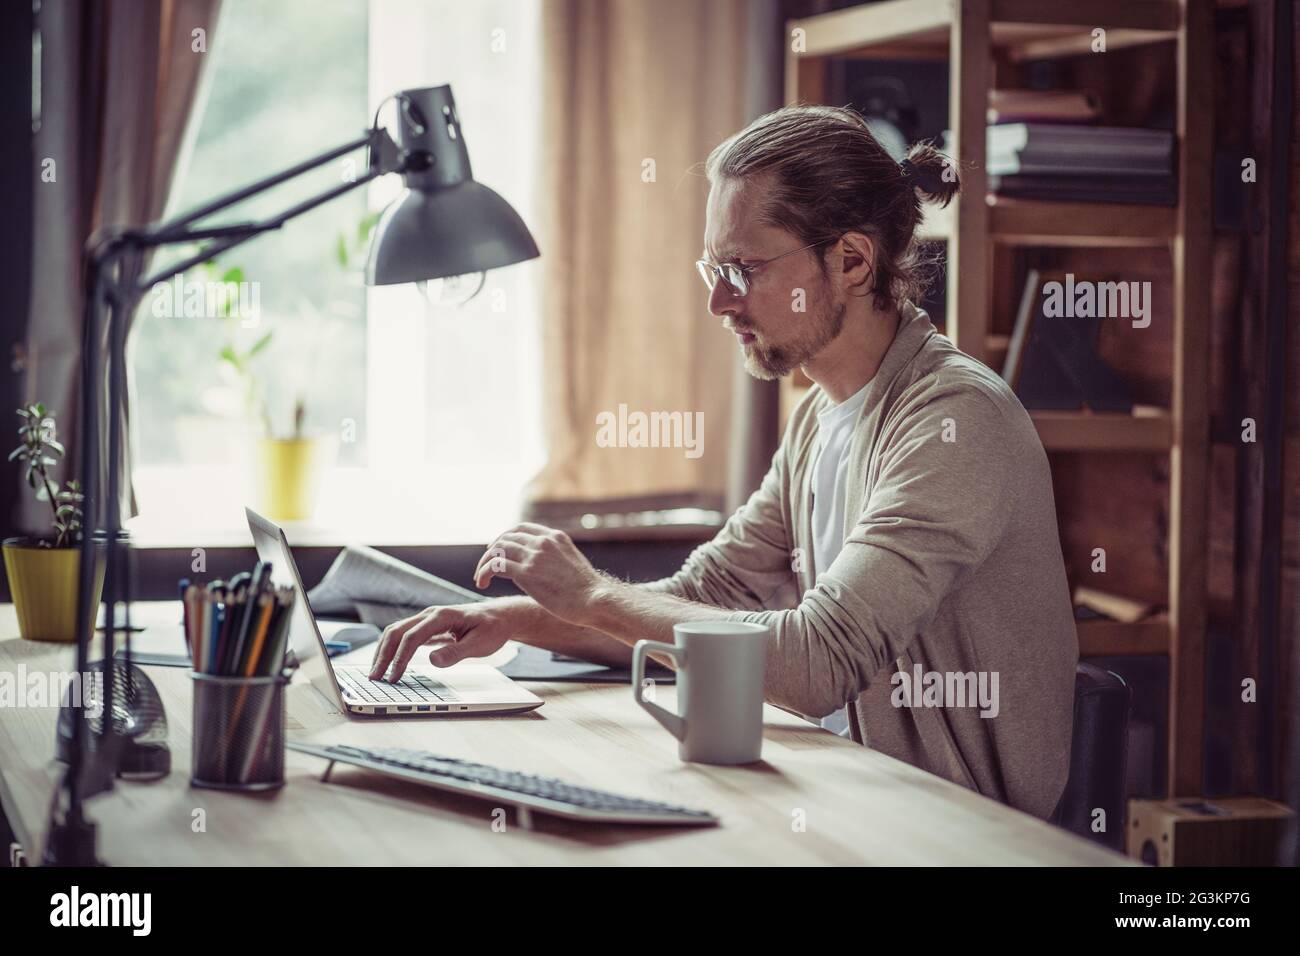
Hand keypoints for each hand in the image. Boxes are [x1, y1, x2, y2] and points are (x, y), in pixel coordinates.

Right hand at [367, 602, 512, 681]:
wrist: (499, 617)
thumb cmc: (491, 628)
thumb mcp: (480, 643)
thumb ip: (456, 652)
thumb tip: (433, 661)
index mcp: (442, 616)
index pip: (412, 637)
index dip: (400, 658)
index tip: (394, 677)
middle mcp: (430, 615)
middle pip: (397, 632)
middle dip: (383, 655)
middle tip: (374, 677)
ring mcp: (427, 620)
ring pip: (396, 633)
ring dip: (384, 652)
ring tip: (376, 672)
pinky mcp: (427, 627)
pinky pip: (404, 636)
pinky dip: (393, 649)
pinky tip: (389, 663)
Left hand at [474, 522, 602, 624]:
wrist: (595, 600)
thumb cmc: (588, 590)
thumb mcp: (573, 563)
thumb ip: (557, 559)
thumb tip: (548, 569)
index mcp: (555, 537)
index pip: (522, 528)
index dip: (505, 537)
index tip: (498, 549)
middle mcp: (543, 542)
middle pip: (506, 537)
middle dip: (492, 551)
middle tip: (485, 566)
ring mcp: (534, 556)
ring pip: (498, 550)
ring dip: (484, 563)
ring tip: (480, 578)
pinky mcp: (527, 573)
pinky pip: (496, 566)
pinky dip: (484, 572)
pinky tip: (482, 583)